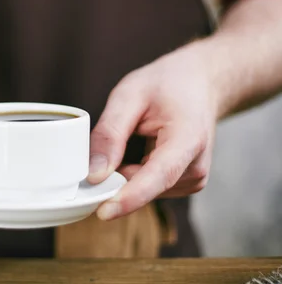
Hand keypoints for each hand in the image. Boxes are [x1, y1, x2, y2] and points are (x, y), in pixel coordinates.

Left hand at [87, 41, 217, 219]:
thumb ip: (110, 134)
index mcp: (189, 138)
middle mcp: (196, 166)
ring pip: (141, 189)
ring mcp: (193, 178)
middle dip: (114, 179)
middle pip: (145, 186)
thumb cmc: (167, 84)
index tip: (103, 211)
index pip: (159, 175)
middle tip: (100, 148)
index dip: (130, 196)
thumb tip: (93, 175)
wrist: (201, 83)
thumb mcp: (130, 95)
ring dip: (124, 172)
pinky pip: (146, 186)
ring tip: (135, 135)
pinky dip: (133, 173)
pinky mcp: (184, 183)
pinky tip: (141, 147)